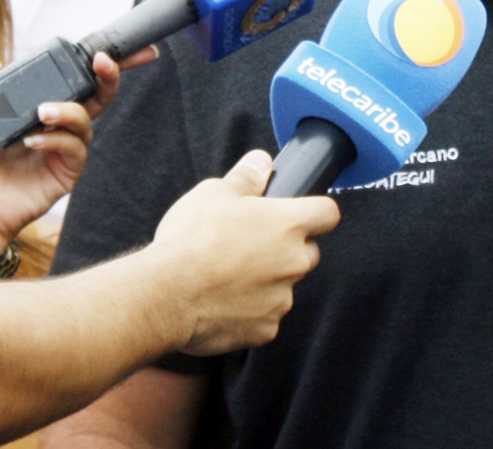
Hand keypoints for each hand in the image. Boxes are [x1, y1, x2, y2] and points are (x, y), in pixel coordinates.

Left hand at [0, 47, 151, 245]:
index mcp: (37, 102)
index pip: (70, 76)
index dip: (92, 62)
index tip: (99, 49)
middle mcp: (57, 122)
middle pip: (99, 93)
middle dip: (110, 75)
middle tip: (103, 62)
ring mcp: (64, 146)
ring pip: (87, 118)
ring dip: (69, 110)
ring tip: (42, 113)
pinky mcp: (67, 170)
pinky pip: (75, 147)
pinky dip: (56, 140)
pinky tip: (32, 142)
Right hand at [149, 151, 341, 355]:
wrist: (165, 295)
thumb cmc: (190, 240)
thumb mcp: (214, 192)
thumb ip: (246, 177)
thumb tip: (261, 162)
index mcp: (288, 224)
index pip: (327, 213)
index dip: (316, 211)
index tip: (301, 213)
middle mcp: (294, 262)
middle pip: (308, 252)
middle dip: (287, 249)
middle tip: (250, 245)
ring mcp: (281, 299)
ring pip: (284, 286)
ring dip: (267, 281)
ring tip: (227, 275)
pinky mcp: (265, 330)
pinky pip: (265, 316)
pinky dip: (250, 311)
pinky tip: (221, 301)